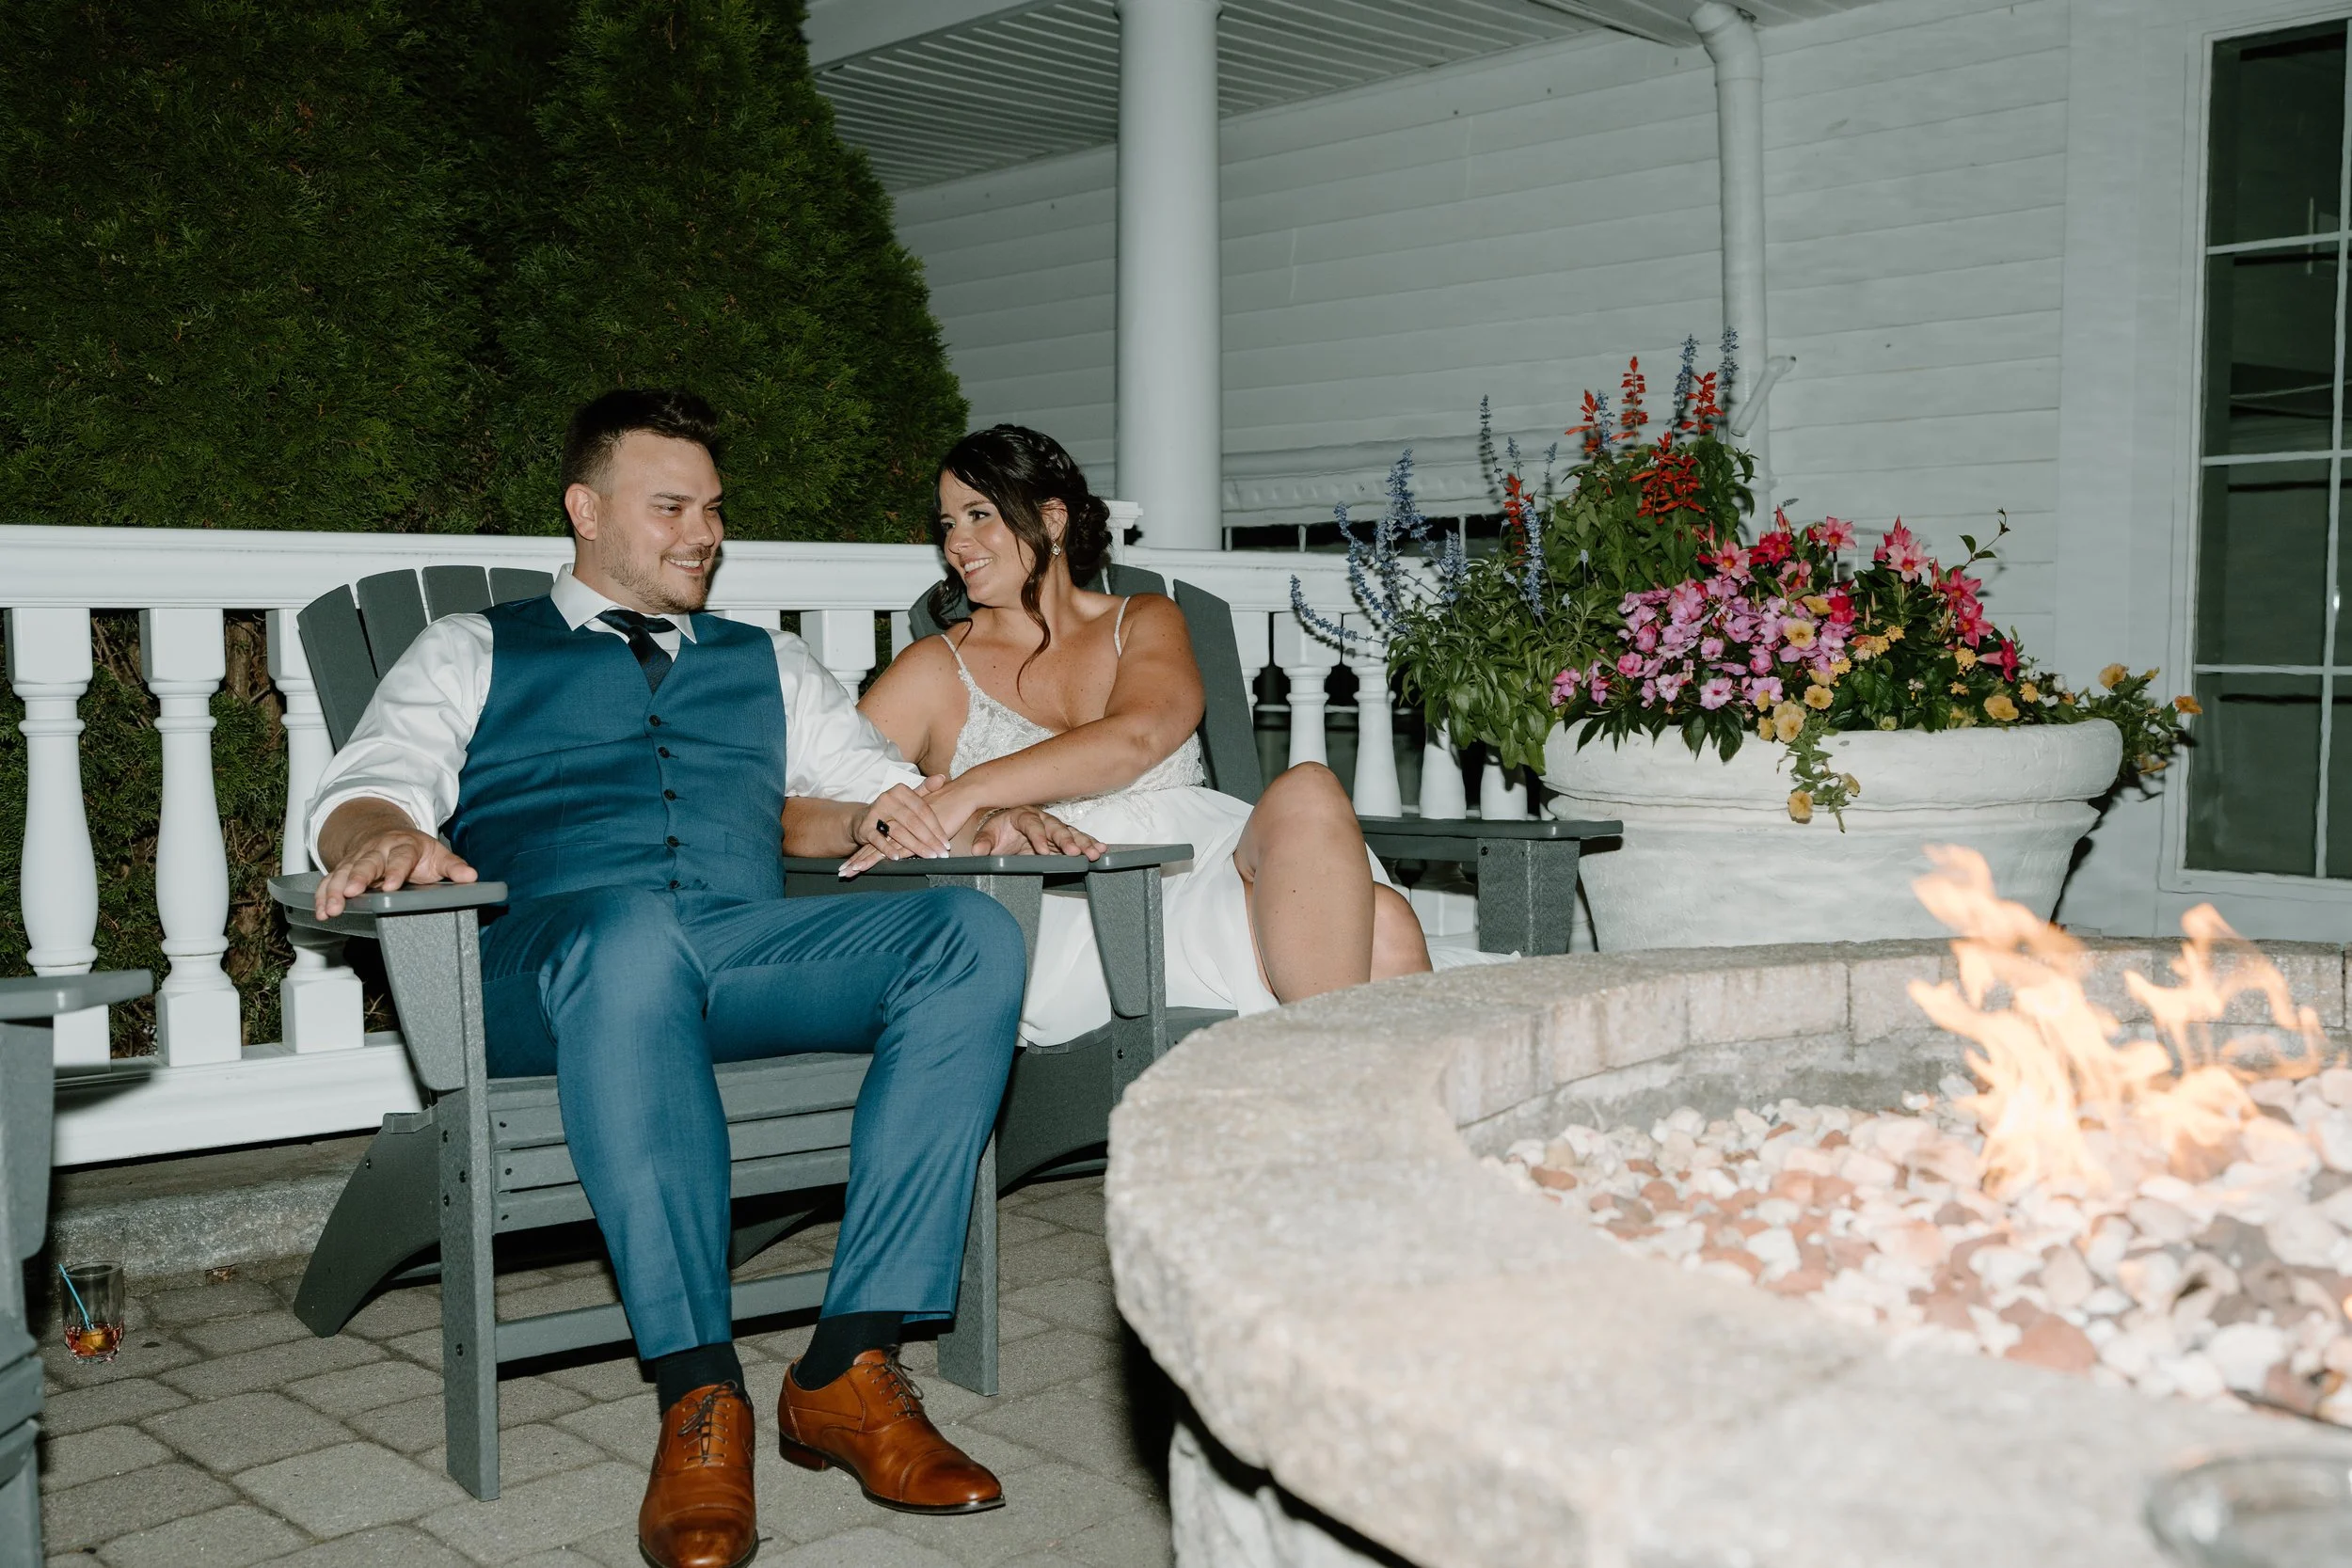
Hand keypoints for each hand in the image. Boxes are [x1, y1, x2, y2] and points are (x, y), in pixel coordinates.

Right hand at [315, 828, 476, 918]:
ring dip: (334, 890)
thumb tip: (471, 877)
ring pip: (343, 872)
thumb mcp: (438, 855)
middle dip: (357, 878)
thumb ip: (454, 866)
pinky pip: (329, 880)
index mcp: (404, 846)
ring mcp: (358, 858)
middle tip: (349, 893)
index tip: (391, 886)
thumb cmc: (416, 849)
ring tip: (331, 908)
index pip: (401, 858)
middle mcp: (378, 850)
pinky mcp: (344, 868)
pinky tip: (320, 910)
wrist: (388, 833)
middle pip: (366, 863)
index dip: (396, 871)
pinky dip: (322, 895)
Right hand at [839, 777, 954, 877]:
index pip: (923, 810)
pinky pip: (877, 839)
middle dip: (929, 840)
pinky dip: (887, 849)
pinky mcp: (865, 827)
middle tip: (941, 853)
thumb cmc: (892, 810)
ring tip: (928, 856)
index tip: (946, 842)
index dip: (936, 827)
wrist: (863, 818)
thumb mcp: (908, 798)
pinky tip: (897, 858)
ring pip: (898, 831)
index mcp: (901, 791)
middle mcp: (887, 799)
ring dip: (915, 846)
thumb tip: (942, 777)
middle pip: (913, 822)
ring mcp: (875, 813)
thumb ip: (925, 789)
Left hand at [972, 806, 1104, 860]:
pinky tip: (1101, 848)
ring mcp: (1052, 828)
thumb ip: (983, 843)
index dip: (1037, 837)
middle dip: (1067, 840)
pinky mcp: (1060, 839)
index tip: (1042, 850)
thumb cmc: (997, 830)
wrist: (1002, 829)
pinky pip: (1077, 840)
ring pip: (1070, 834)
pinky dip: (1089, 843)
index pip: (1031, 824)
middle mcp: (1041, 819)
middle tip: (1075, 852)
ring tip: (1094, 852)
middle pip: (1056, 828)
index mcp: (1022, 815)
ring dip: (1083, 843)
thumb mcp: (986, 835)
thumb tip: (978, 851)